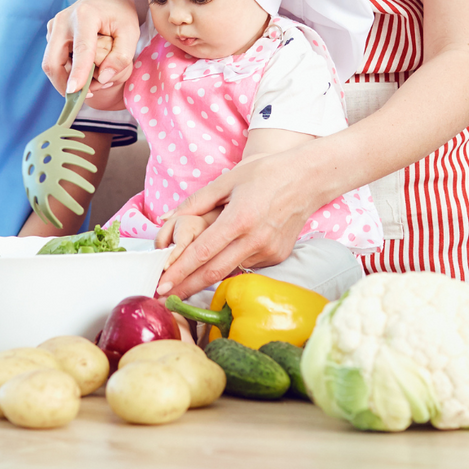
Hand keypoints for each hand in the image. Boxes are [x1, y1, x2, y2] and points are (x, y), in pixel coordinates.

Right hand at [43, 0, 140, 95]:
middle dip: (64, 85)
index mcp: (85, 16)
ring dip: (66, 79)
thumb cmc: (121, 13)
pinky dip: (66, 71)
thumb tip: (103, 78)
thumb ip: (121, 56)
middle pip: (53, 61)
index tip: (74, 92)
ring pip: (51, 63)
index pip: (81, 50)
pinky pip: (54, 58)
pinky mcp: (52, 32)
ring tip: (90, 83)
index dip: (77, 73)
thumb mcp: (131, 32)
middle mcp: (63, 20)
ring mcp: (54, 26)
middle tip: (84, 97)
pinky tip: (84, 71)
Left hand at [154, 153, 315, 298]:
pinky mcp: (277, 256)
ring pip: (229, 270)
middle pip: (213, 273)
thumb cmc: (265, 172)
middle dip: (186, 287)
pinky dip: (229, 264)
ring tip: (183, 284)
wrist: (307, 178)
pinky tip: (217, 262)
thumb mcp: (227, 180)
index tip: (161, 284)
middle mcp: (254, 240)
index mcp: (238, 219)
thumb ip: (195, 202)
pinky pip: (246, 264)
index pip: (202, 253)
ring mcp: (268, 251)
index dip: (179, 270)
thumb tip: (165, 218)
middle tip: (163, 296)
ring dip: (205, 278)